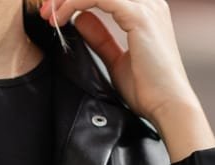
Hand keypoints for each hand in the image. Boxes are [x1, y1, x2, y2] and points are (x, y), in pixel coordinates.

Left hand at [37, 0, 200, 128]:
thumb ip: (100, 39)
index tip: (53, 16)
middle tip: (46, 12)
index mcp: (144, 10)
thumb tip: (81, 19)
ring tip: (50, 14)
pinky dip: (76, 2)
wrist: (167, 105)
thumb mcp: (115, 61)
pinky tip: (61, 18)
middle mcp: (148, 2)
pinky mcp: (140, 16)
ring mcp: (146, 6)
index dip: (77, 0)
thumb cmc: (147, 90)